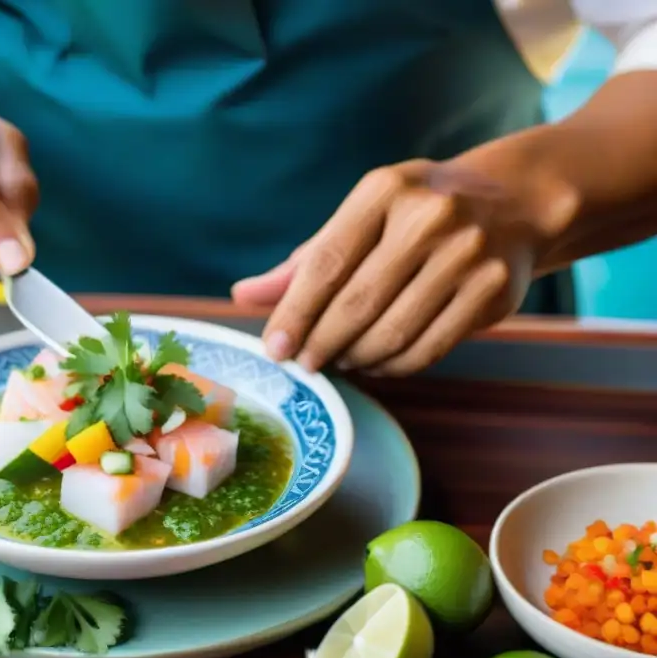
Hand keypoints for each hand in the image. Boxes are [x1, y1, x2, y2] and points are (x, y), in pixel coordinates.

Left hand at [233, 159, 553, 375]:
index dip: (294, 313)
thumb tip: (242, 297)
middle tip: (304, 364)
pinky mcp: (492, 291)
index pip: (325, 263)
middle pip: (356, 304)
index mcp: (384, 191)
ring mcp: (466, 254)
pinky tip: (376, 362)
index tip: (273, 350)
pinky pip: (428, 349)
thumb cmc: (415, 214)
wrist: (514, 203)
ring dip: (356, 358)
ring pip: (391, 333)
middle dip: (320, 344)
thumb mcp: (361, 219)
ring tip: (340, 360)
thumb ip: (304, 261)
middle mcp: (428, 218)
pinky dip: (393, 366)